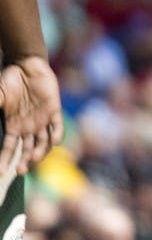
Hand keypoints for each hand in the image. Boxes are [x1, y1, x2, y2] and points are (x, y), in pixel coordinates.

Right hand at [0, 55, 62, 174]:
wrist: (26, 65)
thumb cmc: (9, 81)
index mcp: (13, 127)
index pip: (9, 149)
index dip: (5, 162)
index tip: (1, 174)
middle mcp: (28, 127)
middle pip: (28, 151)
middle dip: (25, 162)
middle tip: (20, 170)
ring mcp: (42, 120)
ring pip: (43, 143)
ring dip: (40, 152)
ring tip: (34, 157)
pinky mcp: (54, 110)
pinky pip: (58, 126)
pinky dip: (57, 135)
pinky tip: (55, 142)